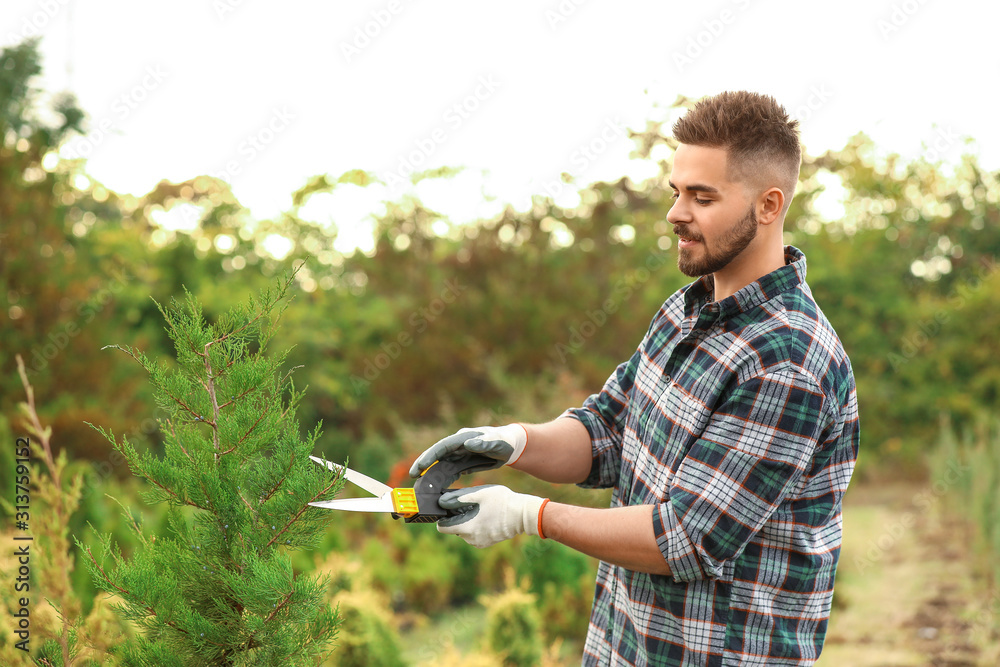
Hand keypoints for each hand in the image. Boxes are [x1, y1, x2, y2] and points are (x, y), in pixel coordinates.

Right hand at [408, 424, 527, 478]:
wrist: (511, 445)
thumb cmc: (504, 441)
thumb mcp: (497, 443)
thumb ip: (484, 443)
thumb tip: (467, 444)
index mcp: (463, 439)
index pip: (441, 448)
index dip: (429, 457)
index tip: (418, 467)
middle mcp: (457, 446)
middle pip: (437, 457)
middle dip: (424, 467)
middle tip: (413, 478)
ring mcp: (459, 455)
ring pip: (441, 466)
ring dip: (432, 476)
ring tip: (422, 489)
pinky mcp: (463, 463)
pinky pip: (450, 473)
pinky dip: (443, 481)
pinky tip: (438, 492)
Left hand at [437, 485, 547, 547]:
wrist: (523, 515)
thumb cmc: (502, 502)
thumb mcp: (480, 494)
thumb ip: (459, 498)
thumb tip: (442, 501)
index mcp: (468, 527)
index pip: (443, 528)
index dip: (442, 517)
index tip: (447, 509)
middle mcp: (472, 539)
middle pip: (454, 529)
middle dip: (457, 518)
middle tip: (467, 505)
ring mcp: (480, 542)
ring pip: (464, 532)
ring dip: (467, 522)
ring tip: (479, 509)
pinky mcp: (487, 542)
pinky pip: (474, 535)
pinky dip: (475, 526)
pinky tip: (485, 516)